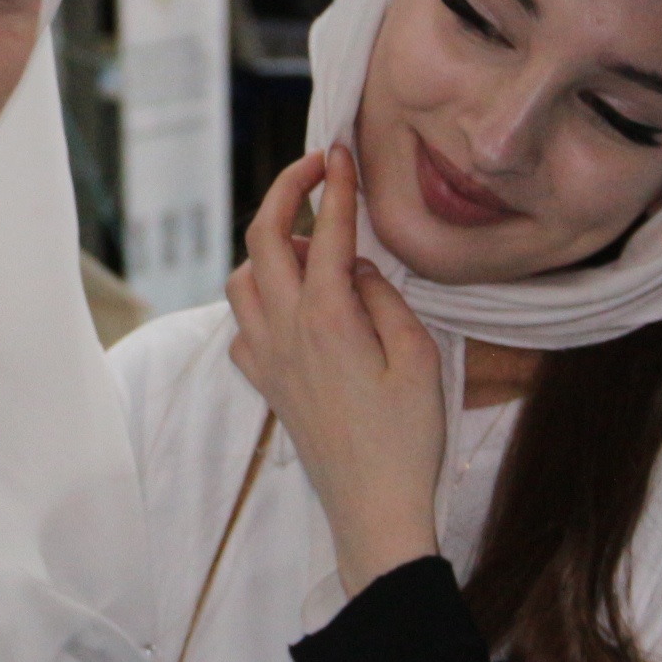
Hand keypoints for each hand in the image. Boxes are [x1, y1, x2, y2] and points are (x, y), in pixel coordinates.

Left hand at [225, 146, 444, 592]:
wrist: (374, 511)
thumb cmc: (407, 440)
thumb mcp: (419, 358)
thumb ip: (384, 299)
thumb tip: (358, 266)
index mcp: (327, 319)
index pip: (327, 231)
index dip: (334, 185)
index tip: (341, 150)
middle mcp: (285, 332)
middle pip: (264, 238)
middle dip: (284, 192)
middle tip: (314, 169)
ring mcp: (268, 359)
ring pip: (243, 277)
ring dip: (269, 245)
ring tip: (313, 244)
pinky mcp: (267, 384)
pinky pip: (243, 323)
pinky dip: (259, 296)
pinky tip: (294, 302)